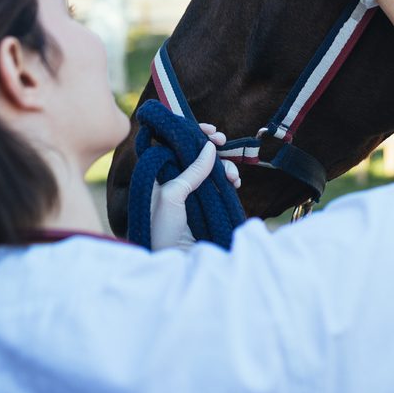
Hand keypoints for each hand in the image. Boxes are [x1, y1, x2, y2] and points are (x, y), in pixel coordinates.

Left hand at [149, 123, 240, 250]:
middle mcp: (175, 180)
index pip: (174, 144)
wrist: (174, 263)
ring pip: (211, 168)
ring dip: (224, 165)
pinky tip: (234, 183)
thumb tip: (209, 147)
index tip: (209, 129)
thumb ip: (191, 170)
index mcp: (159, 174)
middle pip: (196, 153)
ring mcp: (192, 192)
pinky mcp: (206, 204)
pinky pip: (220, 184)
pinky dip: (229, 180)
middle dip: (212, 146)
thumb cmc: (162, 230)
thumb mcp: (172, 196)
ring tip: (231, 176)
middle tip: (223, 141)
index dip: (191, 133)